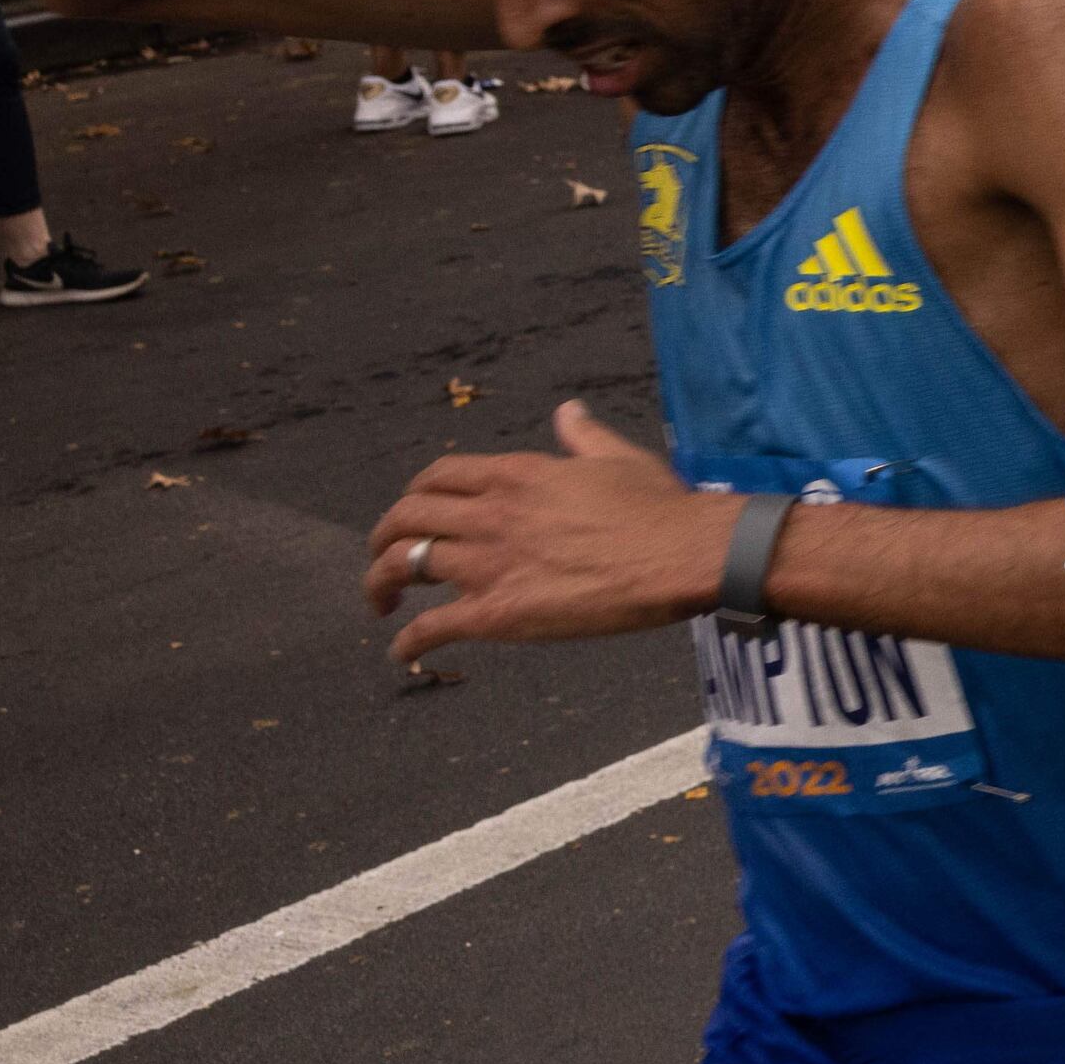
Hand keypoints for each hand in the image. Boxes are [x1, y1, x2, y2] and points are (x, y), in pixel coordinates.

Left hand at [364, 401, 737, 668]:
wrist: (682, 554)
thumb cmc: (659, 507)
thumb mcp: (619, 457)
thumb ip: (582, 435)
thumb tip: (568, 411)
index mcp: (516, 475)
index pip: (437, 477)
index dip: (414, 496)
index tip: (414, 512)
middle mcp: (491, 515)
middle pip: (405, 518)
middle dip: (382, 538)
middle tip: (384, 557)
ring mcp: (489, 564)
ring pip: (404, 567)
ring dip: (381, 584)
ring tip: (381, 601)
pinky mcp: (497, 613)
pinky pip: (430, 628)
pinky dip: (407, 641)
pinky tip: (401, 652)